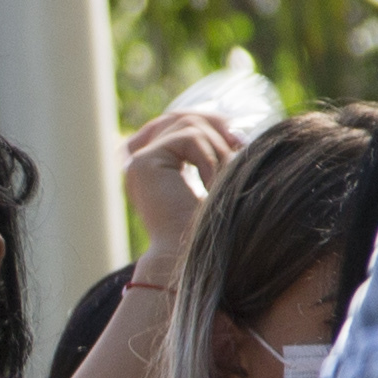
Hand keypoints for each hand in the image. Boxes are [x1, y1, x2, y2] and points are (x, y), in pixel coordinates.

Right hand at [122, 110, 239, 258]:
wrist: (193, 261)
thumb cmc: (210, 230)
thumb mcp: (216, 182)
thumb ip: (214, 153)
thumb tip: (234, 126)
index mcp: (155, 168)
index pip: (180, 123)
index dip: (212, 122)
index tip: (239, 142)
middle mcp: (140, 162)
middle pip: (183, 116)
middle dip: (218, 128)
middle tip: (240, 148)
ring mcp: (137, 162)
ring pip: (189, 124)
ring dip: (217, 149)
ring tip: (224, 180)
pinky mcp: (143, 163)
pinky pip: (188, 137)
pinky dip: (210, 158)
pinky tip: (212, 186)